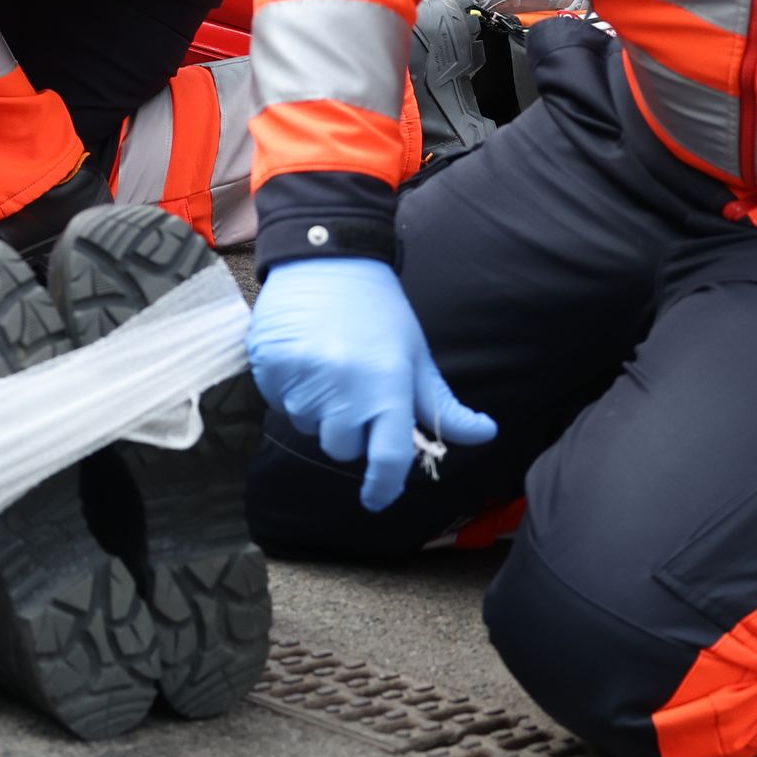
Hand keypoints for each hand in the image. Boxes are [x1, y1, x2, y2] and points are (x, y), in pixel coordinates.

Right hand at [250, 256, 495, 511]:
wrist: (327, 257)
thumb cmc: (380, 312)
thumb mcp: (417, 357)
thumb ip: (442, 406)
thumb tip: (485, 435)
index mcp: (387, 386)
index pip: (387, 458)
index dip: (383, 487)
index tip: (377, 499)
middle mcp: (344, 386)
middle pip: (342, 448)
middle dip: (350, 432)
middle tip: (355, 395)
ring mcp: (303, 376)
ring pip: (307, 426)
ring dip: (318, 411)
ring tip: (328, 369)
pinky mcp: (271, 365)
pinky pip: (278, 402)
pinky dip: (290, 390)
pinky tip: (303, 359)